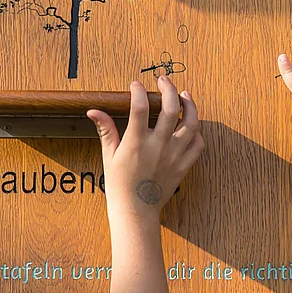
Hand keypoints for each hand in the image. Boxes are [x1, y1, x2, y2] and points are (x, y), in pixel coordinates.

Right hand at [89, 77, 203, 214]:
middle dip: (169, 89)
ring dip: (190, 106)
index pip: (139, 107)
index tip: (135, 85)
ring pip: (191, 124)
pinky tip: (191, 124)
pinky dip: (198, 132)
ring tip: (185, 95)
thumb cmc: (120, 184)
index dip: (138, 91)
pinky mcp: (184, 166)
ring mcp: (174, 156)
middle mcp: (158, 146)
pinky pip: (198, 145)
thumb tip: (93, 110)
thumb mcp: (109, 156)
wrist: (136, 211)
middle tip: (164, 81)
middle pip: (171, 109)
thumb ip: (106, 130)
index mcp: (136, 143)